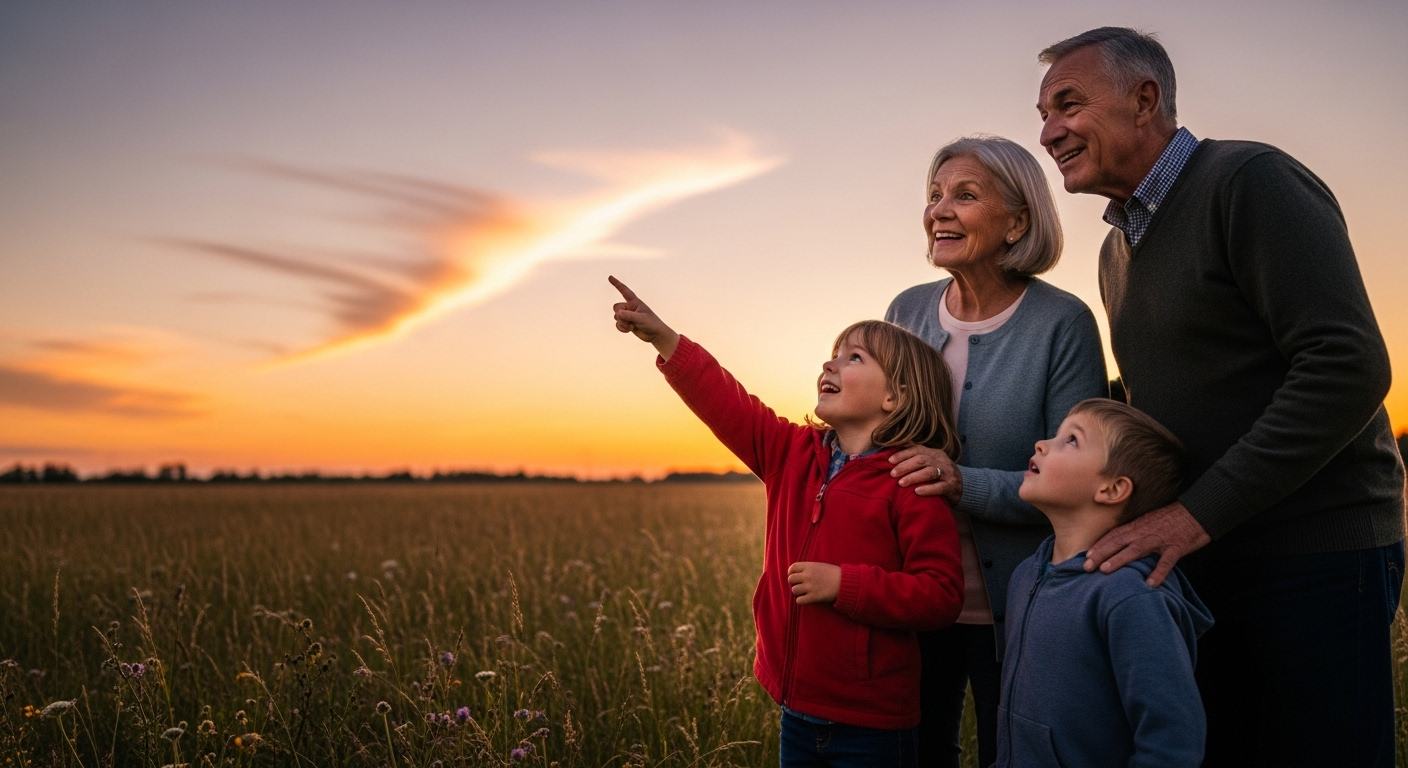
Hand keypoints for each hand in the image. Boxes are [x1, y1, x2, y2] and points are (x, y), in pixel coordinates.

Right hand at [609, 276, 679, 360]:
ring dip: (623, 323)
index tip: (610, 277)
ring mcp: (628, 316)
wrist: (655, 334)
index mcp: (635, 302)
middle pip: (616, 307)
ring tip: (633, 326)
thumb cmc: (651, 323)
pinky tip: (629, 330)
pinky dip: (622, 328)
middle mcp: (630, 307)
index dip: (617, 284)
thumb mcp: (640, 318)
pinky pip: (618, 324)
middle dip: (620, 315)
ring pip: (616, 317)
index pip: (624, 291)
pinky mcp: (627, 323)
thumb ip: (628, 315)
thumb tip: (617, 314)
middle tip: (630, 321)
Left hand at [787, 562, 840, 604]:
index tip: (794, 576)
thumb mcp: (820, 566)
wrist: (844, 583)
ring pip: (794, 590)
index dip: (791, 573)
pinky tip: (806, 599)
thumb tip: (797, 573)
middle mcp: (807, 576)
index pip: (792, 568)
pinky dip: (801, 600)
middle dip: (794, 583)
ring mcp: (810, 587)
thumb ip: (808, 568)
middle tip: (800, 585)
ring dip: (798, 592)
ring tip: (804, 592)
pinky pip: (799, 600)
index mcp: (809, 566)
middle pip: (791, 579)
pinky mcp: (813, 597)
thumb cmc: (833, 573)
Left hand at [889, 446, 962, 504]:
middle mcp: (941, 461)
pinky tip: (917, 492)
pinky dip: (927, 489)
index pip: (917, 450)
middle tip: (892, 474)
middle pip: (921, 460)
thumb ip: (916, 460)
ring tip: (901, 483)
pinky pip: (939, 487)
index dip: (903, 454)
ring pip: (929, 472)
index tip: (890, 461)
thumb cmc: (940, 475)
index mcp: (934, 453)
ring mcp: (948, 473)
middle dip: (905, 466)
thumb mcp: (931, 463)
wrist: (965, 486)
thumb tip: (891, 459)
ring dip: (913, 477)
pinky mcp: (951, 486)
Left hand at [1083, 502, 1210, 586]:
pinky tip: (1150, 583)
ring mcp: (1160, 539)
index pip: (1114, 535)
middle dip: (1101, 554)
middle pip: (1119, 542)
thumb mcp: (1150, 521)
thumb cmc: (1173, 518)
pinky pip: (1166, 561)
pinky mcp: (1176, 547)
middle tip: (1086, 567)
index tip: (1086, 556)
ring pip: (1136, 550)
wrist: (1198, 511)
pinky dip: (1158, 572)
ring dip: (1120, 559)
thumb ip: (1136, 532)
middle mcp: (1145, 531)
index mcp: (1138, 526)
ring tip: (1105, 570)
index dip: (1099, 545)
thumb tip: (1122, 543)